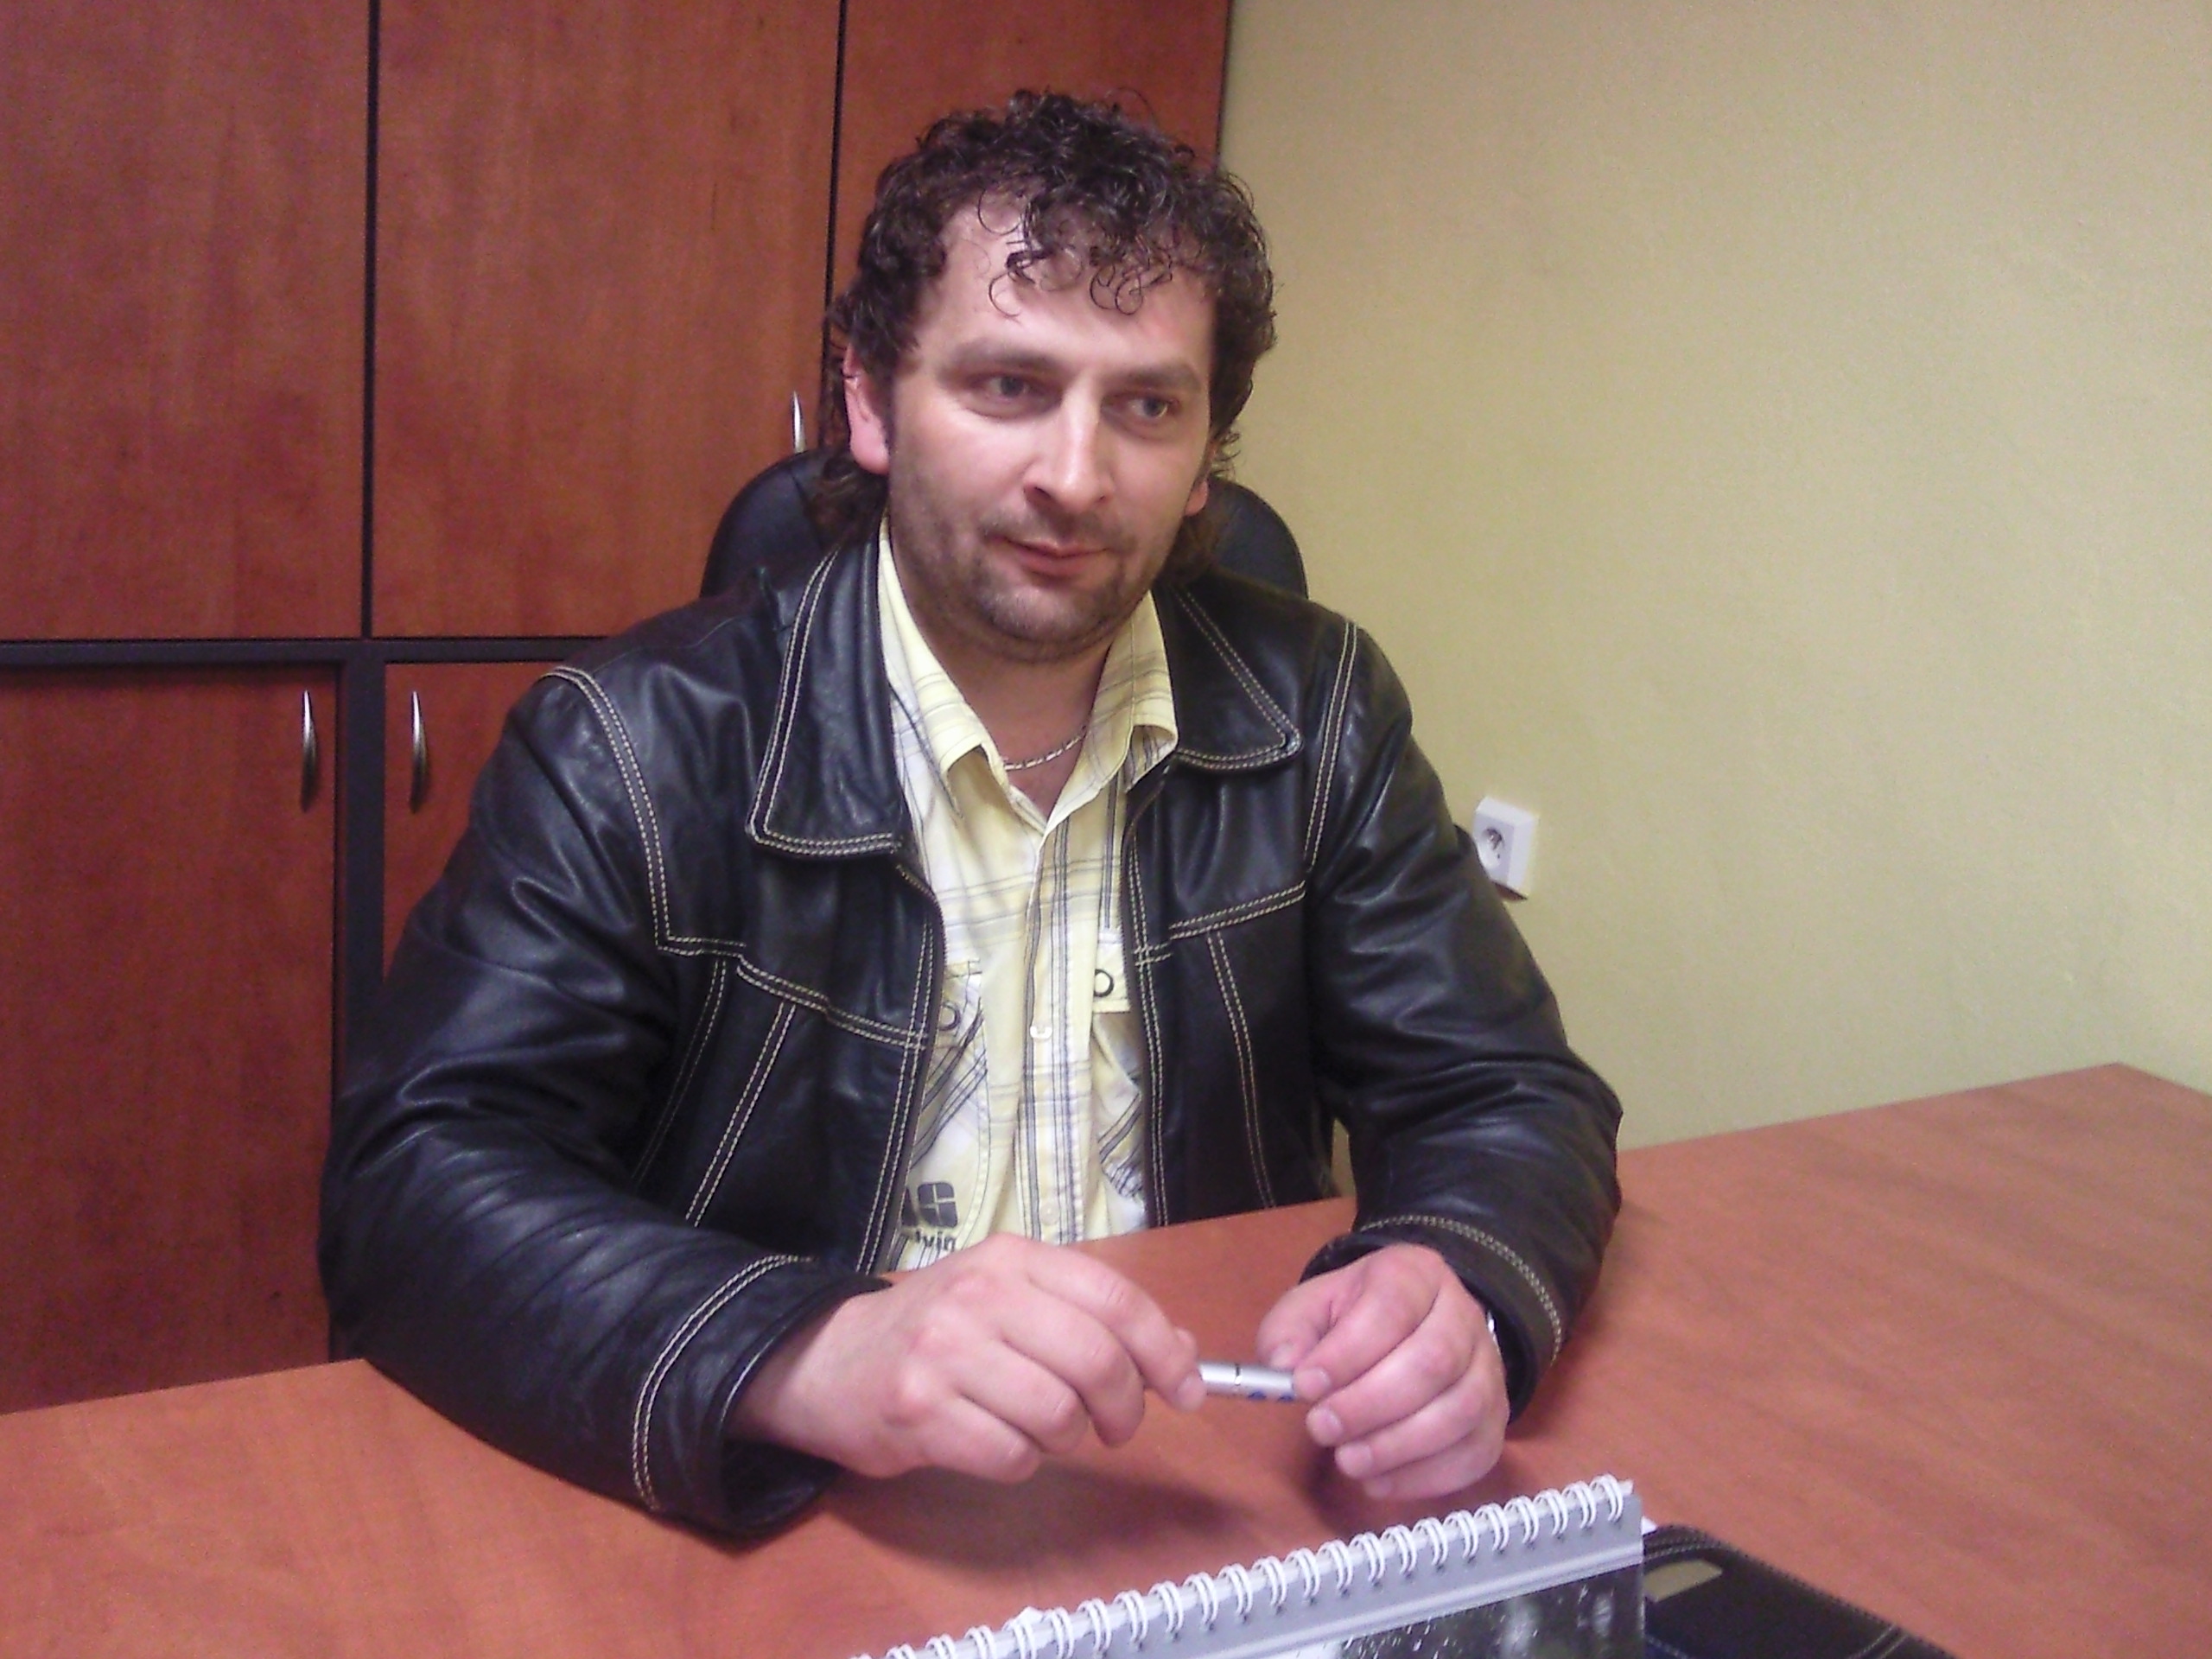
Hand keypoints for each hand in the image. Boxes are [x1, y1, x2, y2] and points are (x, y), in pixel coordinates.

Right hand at [728, 1234, 1203, 1481]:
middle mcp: (979, 1295)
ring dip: (1067, 1439)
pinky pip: (1011, 1456)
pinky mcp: (918, 1413)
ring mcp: (944, 1353)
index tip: (1188, 1391)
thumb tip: (1182, 1351)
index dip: (1164, 1352)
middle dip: (1126, 1409)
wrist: (825, 1360)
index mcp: (1011, 1258)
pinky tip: (997, 1444)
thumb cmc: (934, 1330)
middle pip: (1097, 1361)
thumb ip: (1092, 1317)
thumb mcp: (1011, 1299)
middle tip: (1119, 1429)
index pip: (1115, 1300)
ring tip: (1042, 1431)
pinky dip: (1021, 1463)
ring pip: (1058, 1414)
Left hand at [1255, 1244, 1506, 1499]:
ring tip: (1347, 1460)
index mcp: (1415, 1274)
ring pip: (1461, 1410)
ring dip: (1398, 1446)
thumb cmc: (1353, 1319)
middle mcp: (1463, 1315)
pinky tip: (1379, 1482)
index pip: (1391, 1307)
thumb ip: (1289, 1331)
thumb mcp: (1312, 1308)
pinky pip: (1476, 1454)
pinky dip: (1425, 1478)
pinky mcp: (1496, 1419)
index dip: (1349, 1352)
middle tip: (1321, 1429)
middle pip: (1434, 1361)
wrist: (1411, 1329)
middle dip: (1371, 1404)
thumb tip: (1283, 1367)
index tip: (1305, 1386)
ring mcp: (1489, 1368)